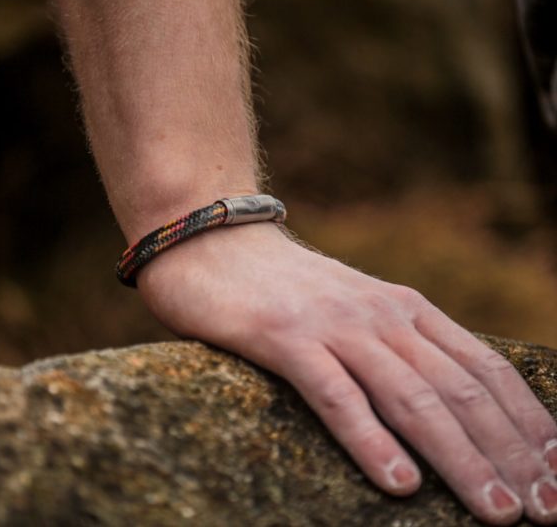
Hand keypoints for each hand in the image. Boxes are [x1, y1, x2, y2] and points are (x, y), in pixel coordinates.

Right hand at [138, 221, 556, 524]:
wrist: (220, 243)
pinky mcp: (285, 338)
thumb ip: (397, 343)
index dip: (528, 421)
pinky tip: (398, 482)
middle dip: (510, 451)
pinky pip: (337, 394)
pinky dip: (371, 439)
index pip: (483, 367)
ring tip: (497, 510)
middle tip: (546, 510)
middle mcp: (381, 315)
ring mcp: (334, 326)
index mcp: (405, 308)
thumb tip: (443, 401)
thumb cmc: (289, 287)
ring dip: (459, 456)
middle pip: (459, 388)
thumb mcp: (357, 309)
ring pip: (410, 396)